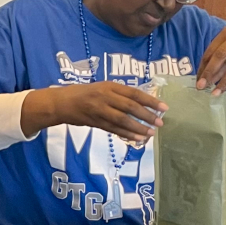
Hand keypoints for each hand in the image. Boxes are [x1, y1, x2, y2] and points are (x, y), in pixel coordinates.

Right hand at [25, 81, 165, 142]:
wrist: (60, 103)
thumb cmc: (83, 93)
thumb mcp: (102, 88)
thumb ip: (119, 94)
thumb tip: (141, 103)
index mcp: (109, 86)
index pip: (134, 93)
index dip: (150, 100)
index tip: (164, 107)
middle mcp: (105, 97)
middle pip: (130, 107)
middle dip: (147, 116)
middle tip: (160, 122)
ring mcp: (99, 110)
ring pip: (122, 120)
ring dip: (138, 128)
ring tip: (150, 133)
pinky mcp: (94, 122)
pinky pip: (113, 129)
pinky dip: (126, 134)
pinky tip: (136, 138)